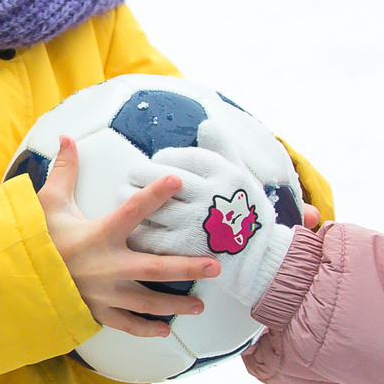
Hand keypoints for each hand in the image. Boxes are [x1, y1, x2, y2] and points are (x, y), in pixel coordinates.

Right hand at [37, 135, 220, 337]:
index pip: (132, 211)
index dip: (155, 195)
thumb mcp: (47, 203)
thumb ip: (65, 172)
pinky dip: (145, 329)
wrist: (14, 280)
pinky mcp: (96, 311)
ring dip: (175, 304)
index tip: (177, 182)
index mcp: (97, 235)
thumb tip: (67, 138)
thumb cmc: (34, 240)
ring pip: (147, 301)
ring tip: (200, 305)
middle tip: (215, 267)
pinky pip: (125, 324)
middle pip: (155, 268)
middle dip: (187, 267)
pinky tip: (164, 329)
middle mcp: (106, 266)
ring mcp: (103, 293)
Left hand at [129, 146, 297, 314]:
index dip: (163, 158)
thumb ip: (222, 149)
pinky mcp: (183, 248)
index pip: (180, 158)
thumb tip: (206, 125)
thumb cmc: (246, 212)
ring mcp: (194, 222)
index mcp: (222, 175)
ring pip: (149, 206)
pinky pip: (150, 235)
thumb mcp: (241, 175)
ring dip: (130, 199)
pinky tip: (131, 225)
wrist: (259, 257)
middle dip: (140, 174)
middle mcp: (207, 196)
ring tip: (124, 196)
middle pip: (159, 178)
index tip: (156, 160)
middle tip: (133, 175)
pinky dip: (136, 228)